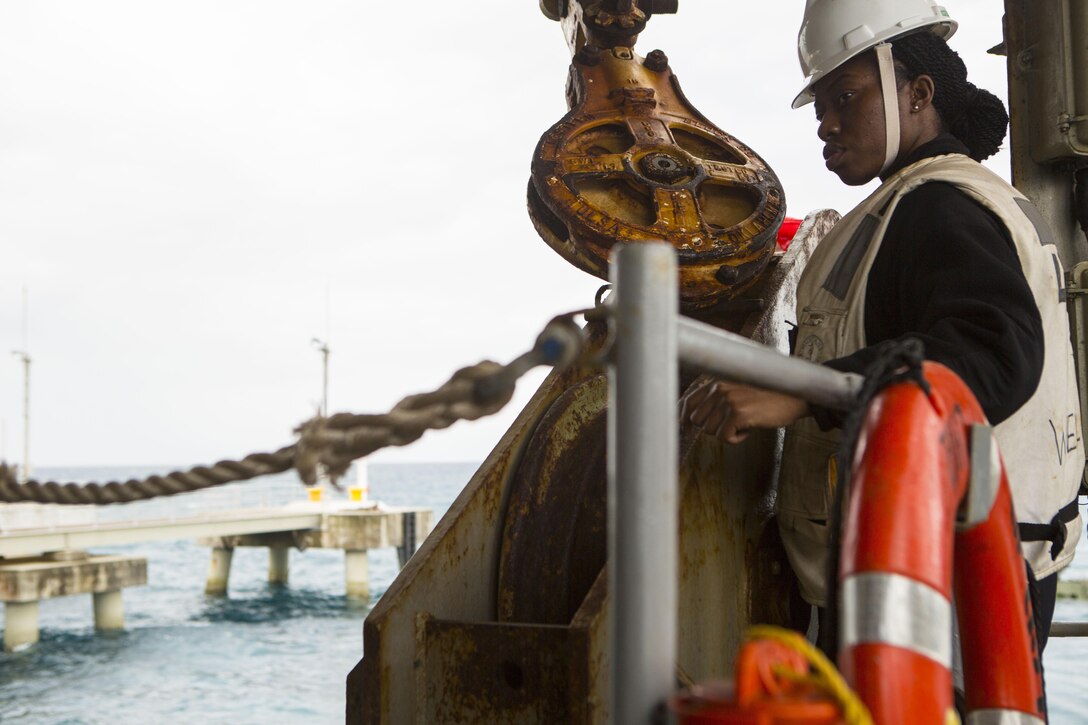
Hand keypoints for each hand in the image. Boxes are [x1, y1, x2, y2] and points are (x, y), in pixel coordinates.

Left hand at [680, 379, 808, 443]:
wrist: (794, 397)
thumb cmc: (768, 396)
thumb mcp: (738, 390)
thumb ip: (717, 398)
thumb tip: (694, 417)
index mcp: (717, 381)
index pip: (688, 400)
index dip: (682, 416)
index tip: (682, 427)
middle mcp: (719, 388)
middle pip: (697, 420)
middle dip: (712, 427)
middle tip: (731, 425)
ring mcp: (728, 399)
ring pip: (710, 430)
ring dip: (727, 433)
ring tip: (744, 424)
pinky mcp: (738, 413)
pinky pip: (724, 437)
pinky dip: (736, 439)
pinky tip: (749, 430)